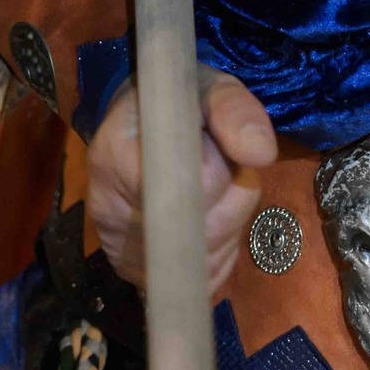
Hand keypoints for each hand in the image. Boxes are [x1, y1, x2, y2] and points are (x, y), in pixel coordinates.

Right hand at [87, 68, 277, 294]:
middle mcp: (107, 204)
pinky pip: (198, 280)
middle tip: (223, 165)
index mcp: (116, 149)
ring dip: (229, 225)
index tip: (217, 147)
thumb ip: (236, 112)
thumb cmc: (181, 103)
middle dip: (231, 198)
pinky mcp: (136, 274)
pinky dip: (218, 253)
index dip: (218, 171)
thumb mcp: (212, 89)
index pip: (181, 185)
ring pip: (204, 259)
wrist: (145, 124)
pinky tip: (207, 218)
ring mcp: (119, 247)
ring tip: (215, 189)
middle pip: (199, 229)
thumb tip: (262, 153)